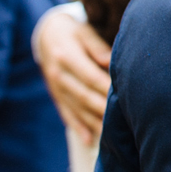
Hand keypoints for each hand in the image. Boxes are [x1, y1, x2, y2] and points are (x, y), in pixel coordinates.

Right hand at [34, 10, 110, 142]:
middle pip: (84, 96)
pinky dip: (78, 127)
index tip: (125, 98)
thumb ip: (97, 47)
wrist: (46, 35)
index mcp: (67, 56)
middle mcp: (59, 75)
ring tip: (111, 135)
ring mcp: (56, 88)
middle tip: (123, 121)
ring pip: (77, 109)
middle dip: (103, 110)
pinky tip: (89, 140)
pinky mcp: (56, 97)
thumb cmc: (73, 32)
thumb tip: (111, 60)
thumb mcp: (84, 31)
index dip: (106, 88)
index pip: (91, 76)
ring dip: (94, 123)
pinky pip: (67, 114)